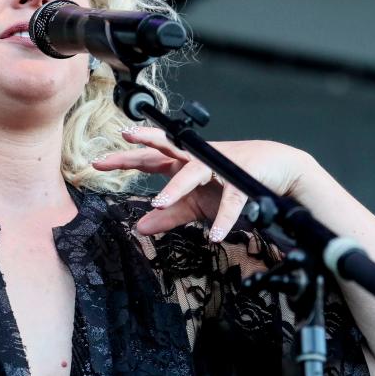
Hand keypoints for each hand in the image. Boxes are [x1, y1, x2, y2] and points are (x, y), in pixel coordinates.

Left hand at [92, 127, 317, 239]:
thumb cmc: (231, 183)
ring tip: (159, 203)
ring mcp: (219, 167)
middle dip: (144, 143)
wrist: (277, 170)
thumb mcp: (195, 204)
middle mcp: (197, 160)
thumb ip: (169, 214)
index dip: (125, 159)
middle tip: (123, 140)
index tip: (97, 162)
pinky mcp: (242, 180)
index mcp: (183, 163)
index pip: (149, 158)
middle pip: (166, 148)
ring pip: (193, 173)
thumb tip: (138, 227)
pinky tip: (216, 235)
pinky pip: (230, 201)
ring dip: (176, 188)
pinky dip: (224, 219)